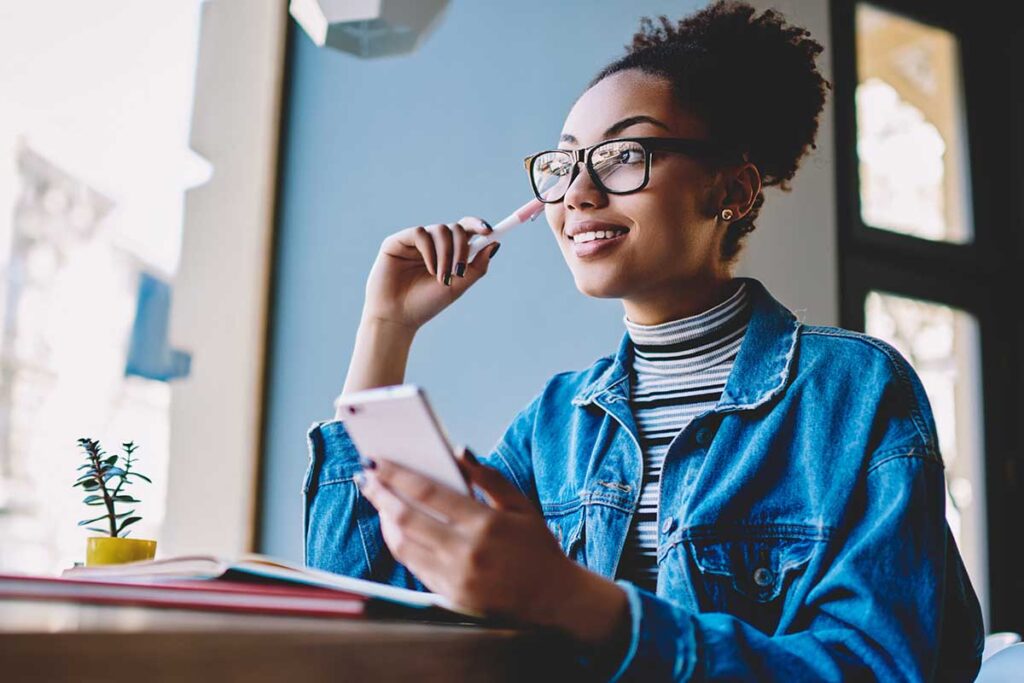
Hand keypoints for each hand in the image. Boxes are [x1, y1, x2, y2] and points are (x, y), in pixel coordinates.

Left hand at [354, 451, 628, 643]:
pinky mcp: (451, 597)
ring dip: (384, 521)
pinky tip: (395, 529)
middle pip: (407, 519)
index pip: (429, 494)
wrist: (554, 600)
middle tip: (365, 478)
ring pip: (403, 545)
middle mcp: (466, 552)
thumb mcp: (522, 506)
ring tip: (378, 501)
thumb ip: (490, 478)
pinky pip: (414, 566)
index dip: (398, 475)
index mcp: (485, 524)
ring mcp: (455, 578)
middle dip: (381, 495)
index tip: (378, 462)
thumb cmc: (538, 547)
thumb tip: (459, 452)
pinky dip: (399, 545)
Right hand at [362, 217, 499, 331]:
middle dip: (462, 248)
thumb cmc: (426, 304)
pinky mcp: (397, 241)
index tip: (489, 232)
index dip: (478, 225)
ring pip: (440, 230)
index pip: (465, 230)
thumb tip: (495, 244)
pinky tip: (429, 269)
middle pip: (455, 228)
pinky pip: (420, 233)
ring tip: (442, 277)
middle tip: (460, 270)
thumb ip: (477, 266)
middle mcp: (432, 244)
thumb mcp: (459, 286)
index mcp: (447, 252)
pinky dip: (429, 251)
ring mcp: (414, 242)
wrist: (398, 317)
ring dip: (447, 253)